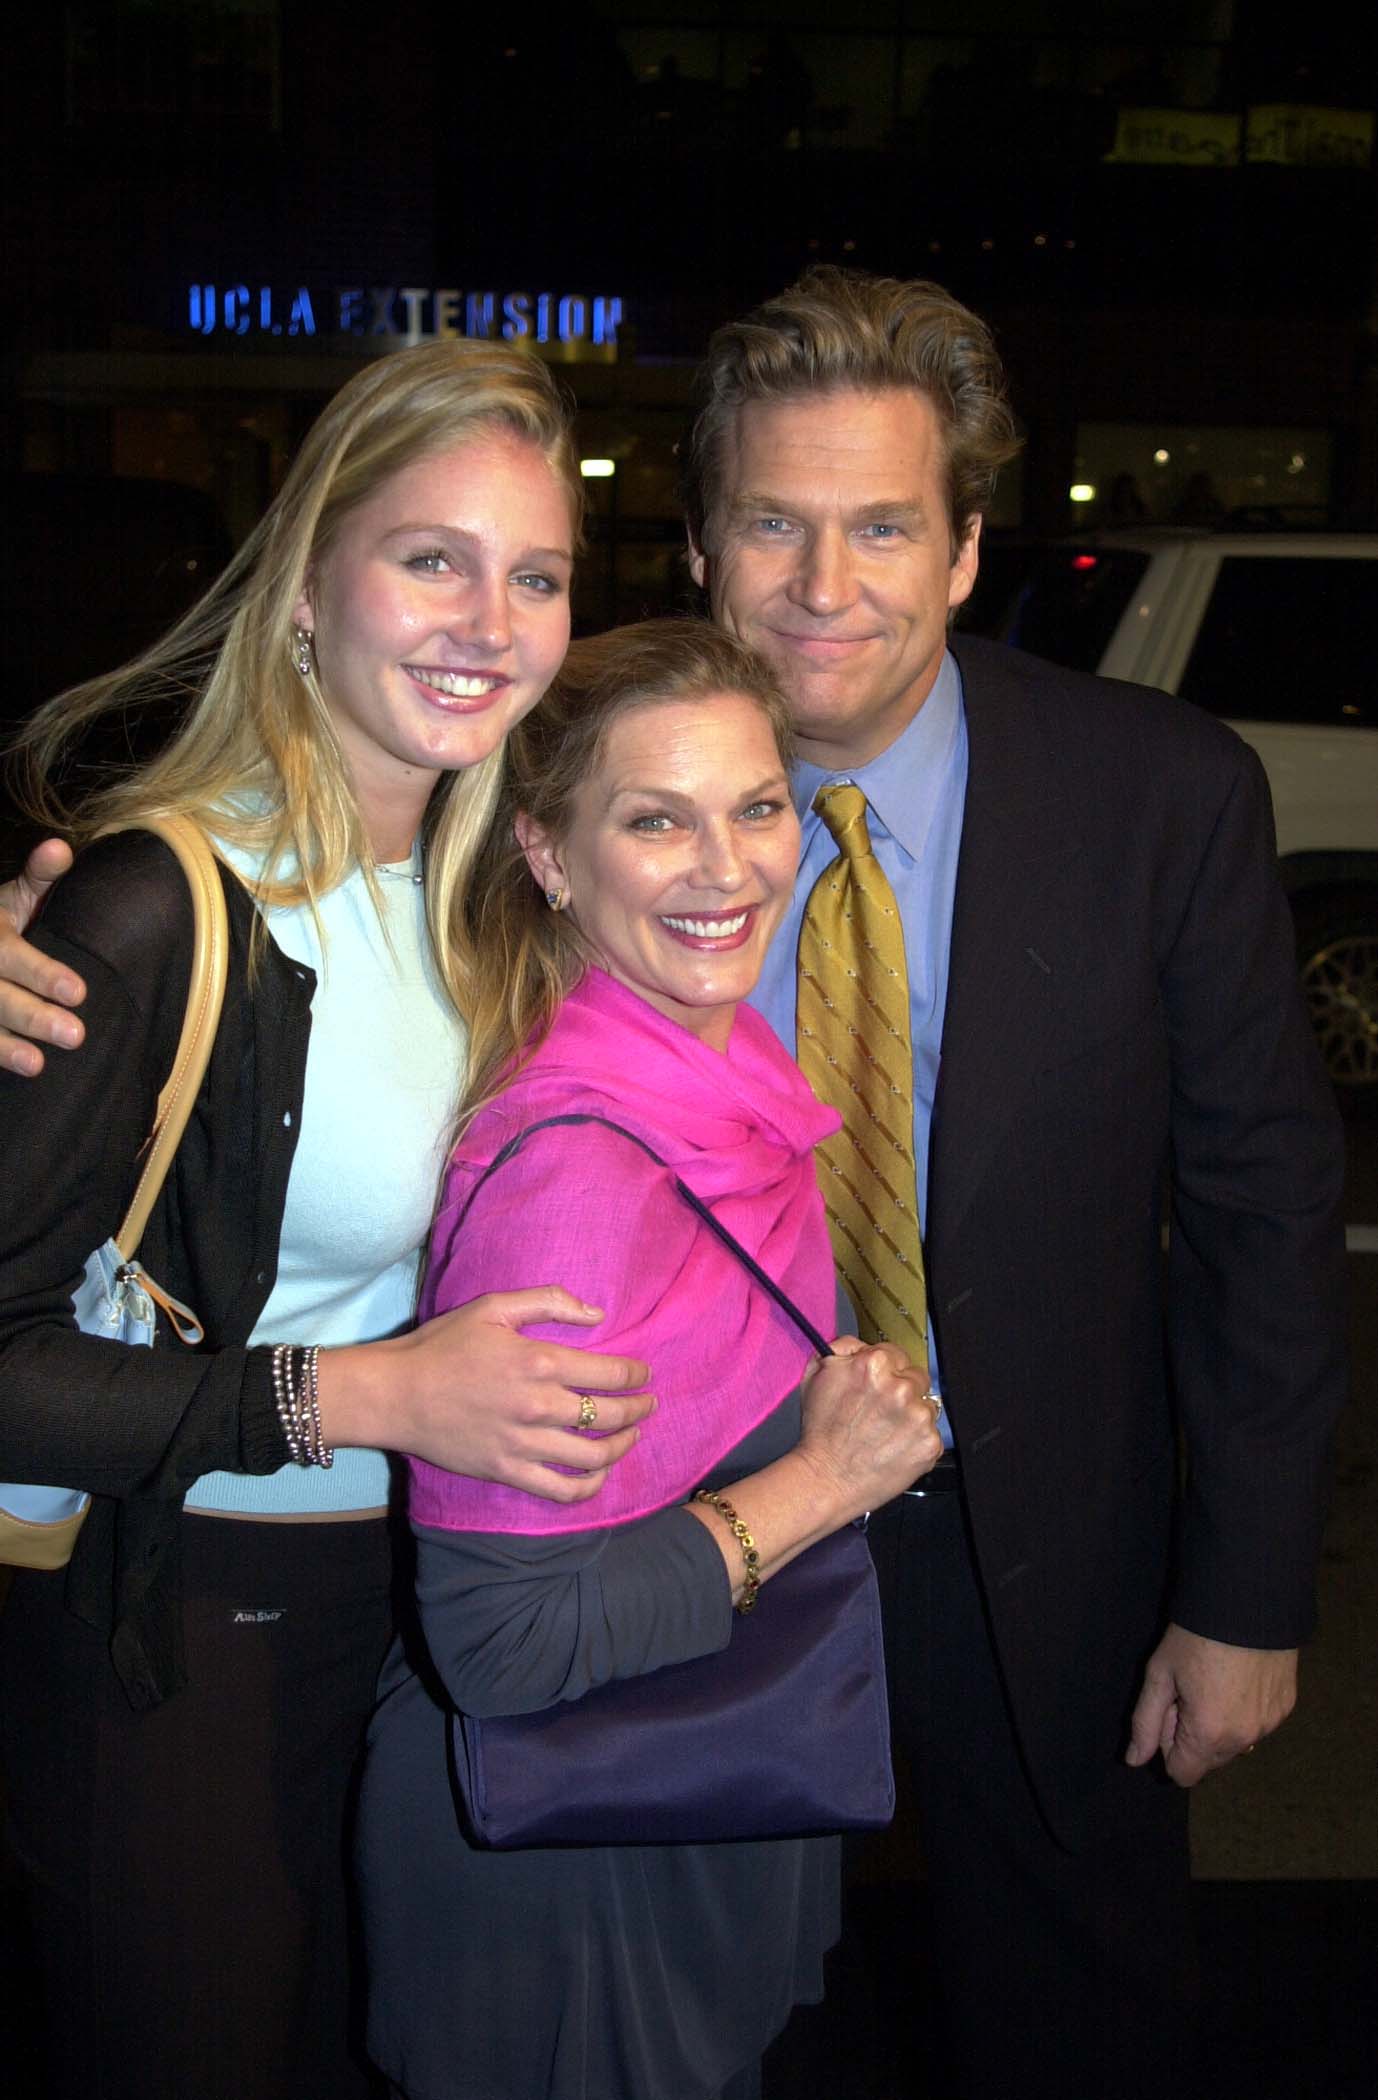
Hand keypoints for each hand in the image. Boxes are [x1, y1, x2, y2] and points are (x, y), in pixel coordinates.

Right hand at [0, 839, 84, 1075]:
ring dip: (5, 1046)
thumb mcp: (9, 896)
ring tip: (38, 1065)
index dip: (40, 973)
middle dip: (32, 1015)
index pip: (10, 954)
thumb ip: (38, 877)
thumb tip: (61, 847)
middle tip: (76, 1035)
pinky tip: (17, 1075)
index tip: (78, 992)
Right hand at [319, 1286, 654, 1502]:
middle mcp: (537, 1405)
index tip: (644, 1374)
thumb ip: (548, 1303)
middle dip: (638, 1410)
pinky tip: (599, 1474)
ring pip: (592, 1455)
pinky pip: (560, 1488)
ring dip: (622, 1447)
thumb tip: (597, 1313)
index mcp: (538, 1361)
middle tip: (649, 1405)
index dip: (635, 1375)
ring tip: (632, 1437)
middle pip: (609, 1415)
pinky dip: (589, 1486)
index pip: (609, 1373)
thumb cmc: (443, 1345)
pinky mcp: (507, 1471)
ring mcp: (523, 1443)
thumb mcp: (493, 1307)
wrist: (397, 1394)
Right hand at [795, 1338, 943, 1520]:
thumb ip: (842, 1348)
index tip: (878, 1387)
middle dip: (901, 1390)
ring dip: (911, 1415)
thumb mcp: (816, 1374)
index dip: (886, 1371)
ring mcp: (919, 1417)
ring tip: (885, 1432)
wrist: (826, 1478)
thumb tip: (861, 1344)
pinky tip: (894, 1447)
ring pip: (926, 1405)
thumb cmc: (820, 1432)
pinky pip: (931, 1434)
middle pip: (916, 1377)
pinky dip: (916, 1440)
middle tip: (880, 1412)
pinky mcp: (929, 1444)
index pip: (897, 1354)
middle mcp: (901, 1387)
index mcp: (875, 1364)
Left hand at [1125, 1623, 1298, 1786]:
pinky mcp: (1287, 1707)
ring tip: (1215, 1680)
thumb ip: (1145, 1722)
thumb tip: (1135, 1760)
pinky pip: (1258, 1724)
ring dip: (1221, 1725)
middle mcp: (1245, 1738)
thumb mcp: (1160, 1674)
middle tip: (1190, 1689)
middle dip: (1194, 1735)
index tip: (1170, 1709)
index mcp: (1209, 1734)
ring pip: (1236, 1744)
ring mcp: (1270, 1724)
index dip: (1169, 1744)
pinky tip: (1239, 1676)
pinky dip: (1245, 1711)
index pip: (1183, 1773)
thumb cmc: (1195, 1636)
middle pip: (1210, 1760)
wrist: (1248, 1602)